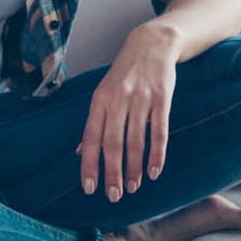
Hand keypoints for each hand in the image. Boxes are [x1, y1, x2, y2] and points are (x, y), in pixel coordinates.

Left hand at [78, 23, 181, 200]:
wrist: (152, 44)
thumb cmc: (125, 74)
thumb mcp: (103, 93)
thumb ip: (94, 123)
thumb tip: (79, 152)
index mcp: (99, 101)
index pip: (91, 138)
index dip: (89, 164)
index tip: (89, 188)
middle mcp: (118, 100)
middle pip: (113, 143)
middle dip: (112, 172)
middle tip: (114, 196)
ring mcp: (141, 99)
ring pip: (136, 141)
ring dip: (134, 167)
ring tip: (134, 187)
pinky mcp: (162, 99)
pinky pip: (160, 131)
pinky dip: (158, 154)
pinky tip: (155, 171)